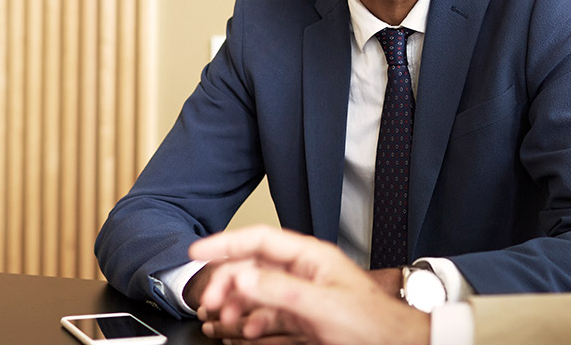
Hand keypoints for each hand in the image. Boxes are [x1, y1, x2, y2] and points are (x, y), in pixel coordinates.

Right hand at [190, 226, 428, 344]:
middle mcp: (304, 271)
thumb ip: (281, 290)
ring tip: (225, 318)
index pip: (260, 240)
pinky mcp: (303, 316)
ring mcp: (303, 294)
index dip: (227, 242)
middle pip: (254, 266)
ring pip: (257, 292)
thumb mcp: (322, 305)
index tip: (198, 250)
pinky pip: (268, 313)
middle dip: (227, 282)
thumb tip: (243, 277)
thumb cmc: (372, 322)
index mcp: (311, 257)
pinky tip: (247, 330)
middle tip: (210, 301)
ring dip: (237, 304)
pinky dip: (252, 320)